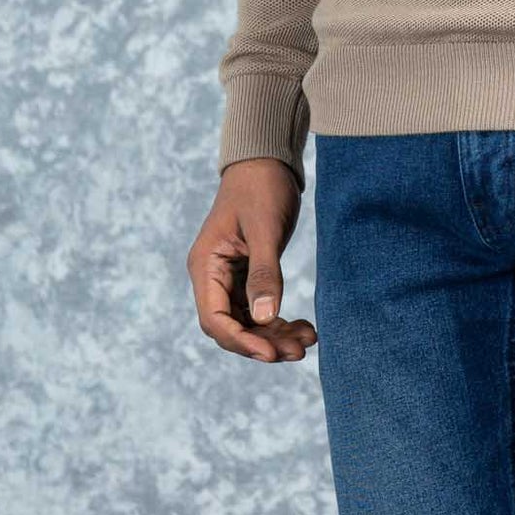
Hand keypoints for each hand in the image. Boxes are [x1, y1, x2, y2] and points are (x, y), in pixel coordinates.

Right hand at [188, 158, 317, 364]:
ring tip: (308, 341)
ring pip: (248, 322)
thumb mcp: (265, 228)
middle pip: (232, 327)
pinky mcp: (247, 275)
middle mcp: (213, 277)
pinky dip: (280, 321)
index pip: (214, 319)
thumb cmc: (262, 187)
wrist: (268, 160)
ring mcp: (229, 278)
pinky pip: (260, 309)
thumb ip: (264, 273)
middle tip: (299, 352)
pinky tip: (304, 327)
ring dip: (275, 335)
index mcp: (206, 266)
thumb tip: (265, 319)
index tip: (271, 353)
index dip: (242, 341)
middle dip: (264, 342)